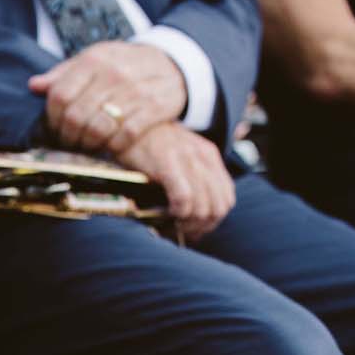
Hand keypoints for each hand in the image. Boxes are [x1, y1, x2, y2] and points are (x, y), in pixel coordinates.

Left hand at [29, 42, 186, 155]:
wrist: (172, 64)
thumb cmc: (124, 66)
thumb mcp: (95, 60)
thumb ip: (64, 74)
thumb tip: (34, 86)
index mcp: (94, 59)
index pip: (59, 96)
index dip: (52, 119)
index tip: (56, 129)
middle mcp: (114, 73)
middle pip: (75, 117)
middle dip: (68, 137)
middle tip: (71, 144)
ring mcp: (135, 91)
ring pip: (98, 129)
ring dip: (89, 145)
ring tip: (89, 146)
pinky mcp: (154, 108)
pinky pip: (125, 137)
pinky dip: (114, 147)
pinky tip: (111, 146)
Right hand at [119, 122, 234, 241]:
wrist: (127, 123)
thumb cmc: (149, 146)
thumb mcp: (180, 156)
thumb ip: (191, 177)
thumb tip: (191, 211)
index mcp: (209, 157)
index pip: (226, 198)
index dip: (214, 221)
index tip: (195, 229)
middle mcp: (203, 158)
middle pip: (218, 207)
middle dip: (203, 226)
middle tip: (184, 231)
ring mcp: (187, 161)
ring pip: (203, 207)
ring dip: (190, 224)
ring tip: (174, 226)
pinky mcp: (168, 165)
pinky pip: (184, 198)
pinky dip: (179, 213)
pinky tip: (168, 214)